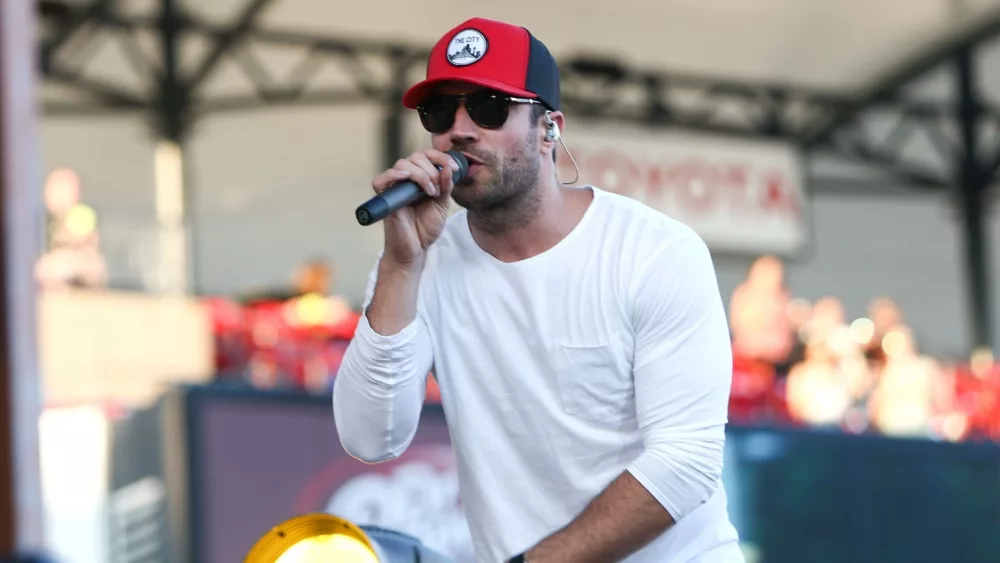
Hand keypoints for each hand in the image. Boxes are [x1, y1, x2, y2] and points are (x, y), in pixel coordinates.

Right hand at [371, 149, 458, 268]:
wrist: (416, 249)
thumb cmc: (426, 227)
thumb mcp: (442, 204)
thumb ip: (446, 186)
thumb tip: (448, 168)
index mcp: (420, 178)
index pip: (426, 155)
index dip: (441, 157)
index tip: (454, 169)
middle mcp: (406, 179)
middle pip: (415, 156)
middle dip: (432, 170)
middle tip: (438, 189)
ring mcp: (394, 187)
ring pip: (402, 164)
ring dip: (420, 175)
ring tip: (430, 193)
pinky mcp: (384, 198)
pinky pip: (381, 180)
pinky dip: (394, 175)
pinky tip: (407, 179)